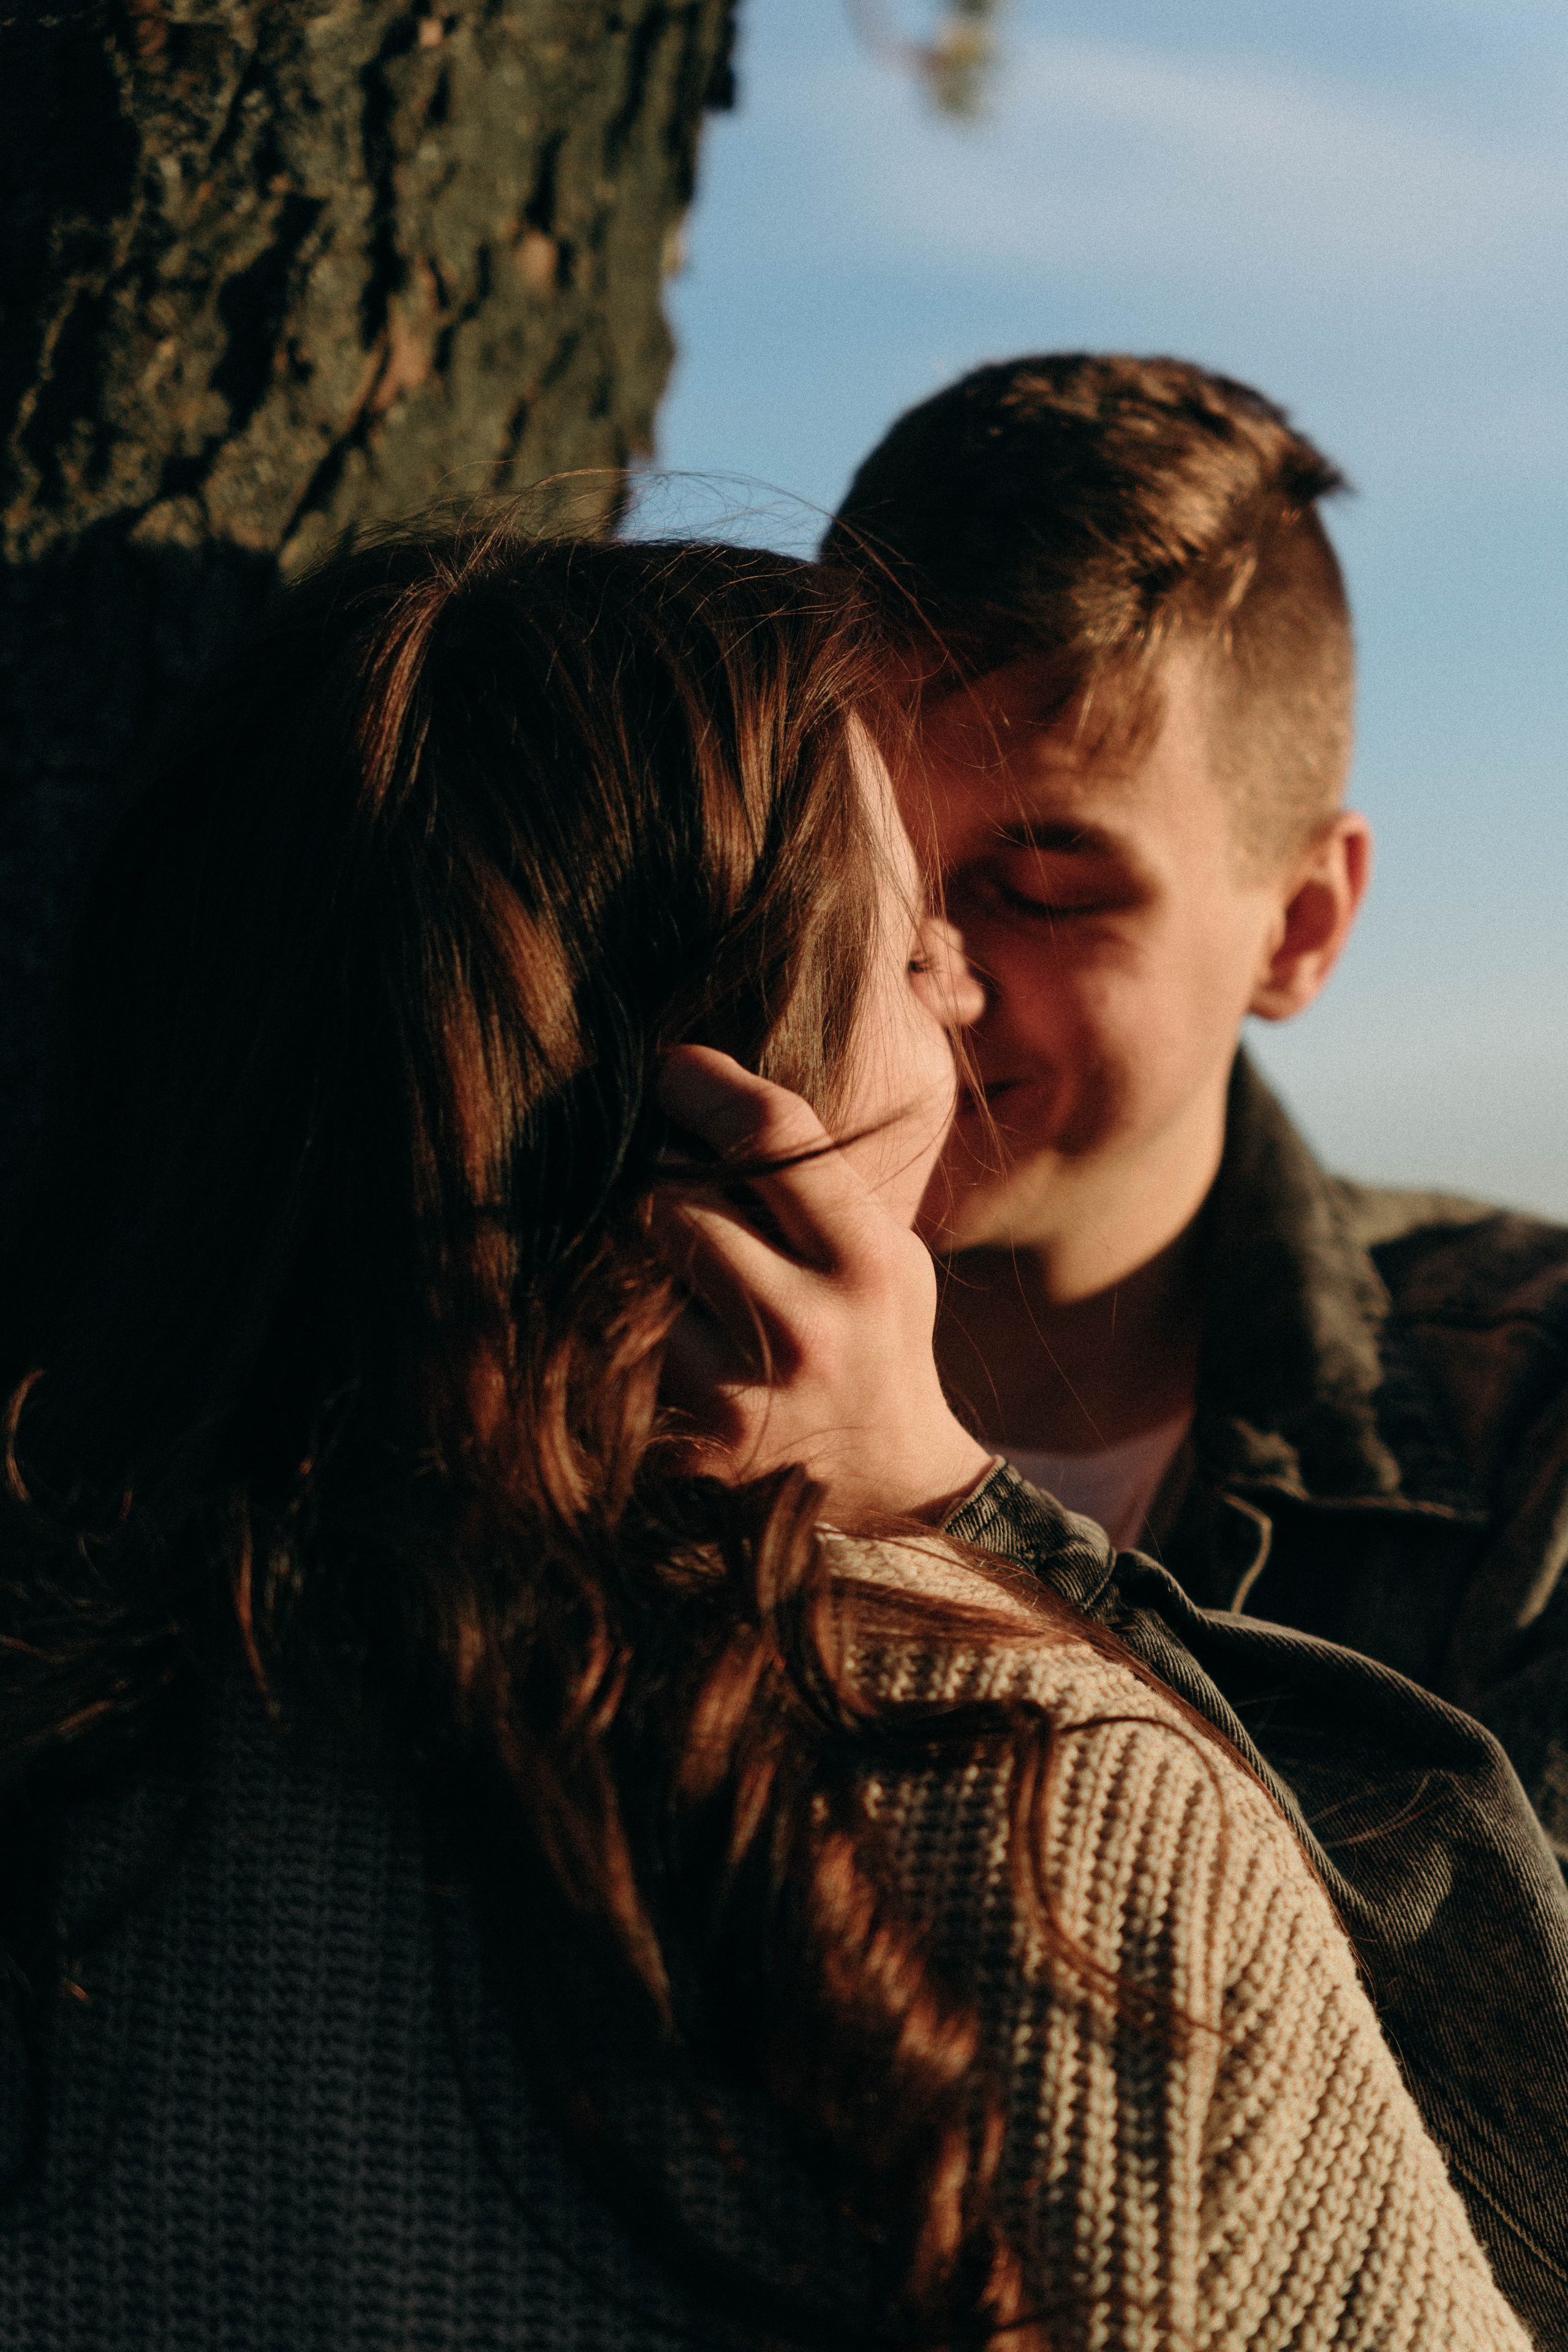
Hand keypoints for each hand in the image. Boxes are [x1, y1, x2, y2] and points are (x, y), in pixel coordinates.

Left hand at [652, 1046, 994, 1526]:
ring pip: (629, 1271)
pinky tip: (640, 1316)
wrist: (888, 1488)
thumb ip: (816, 1185)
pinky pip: (616, 1344)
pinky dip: (617, 1319)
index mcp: (865, 1261)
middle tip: (652, 1163)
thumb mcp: (885, 1251)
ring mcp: (735, 1395)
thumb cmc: (878, 1338)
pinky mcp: (683, 1445)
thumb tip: (703, 1092)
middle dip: (653, 1172)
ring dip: (628, 1248)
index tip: (669, 1065)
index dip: (701, 1080)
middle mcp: (802, 1327)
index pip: (768, 1133)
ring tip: (652, 1246)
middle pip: (669, 1197)